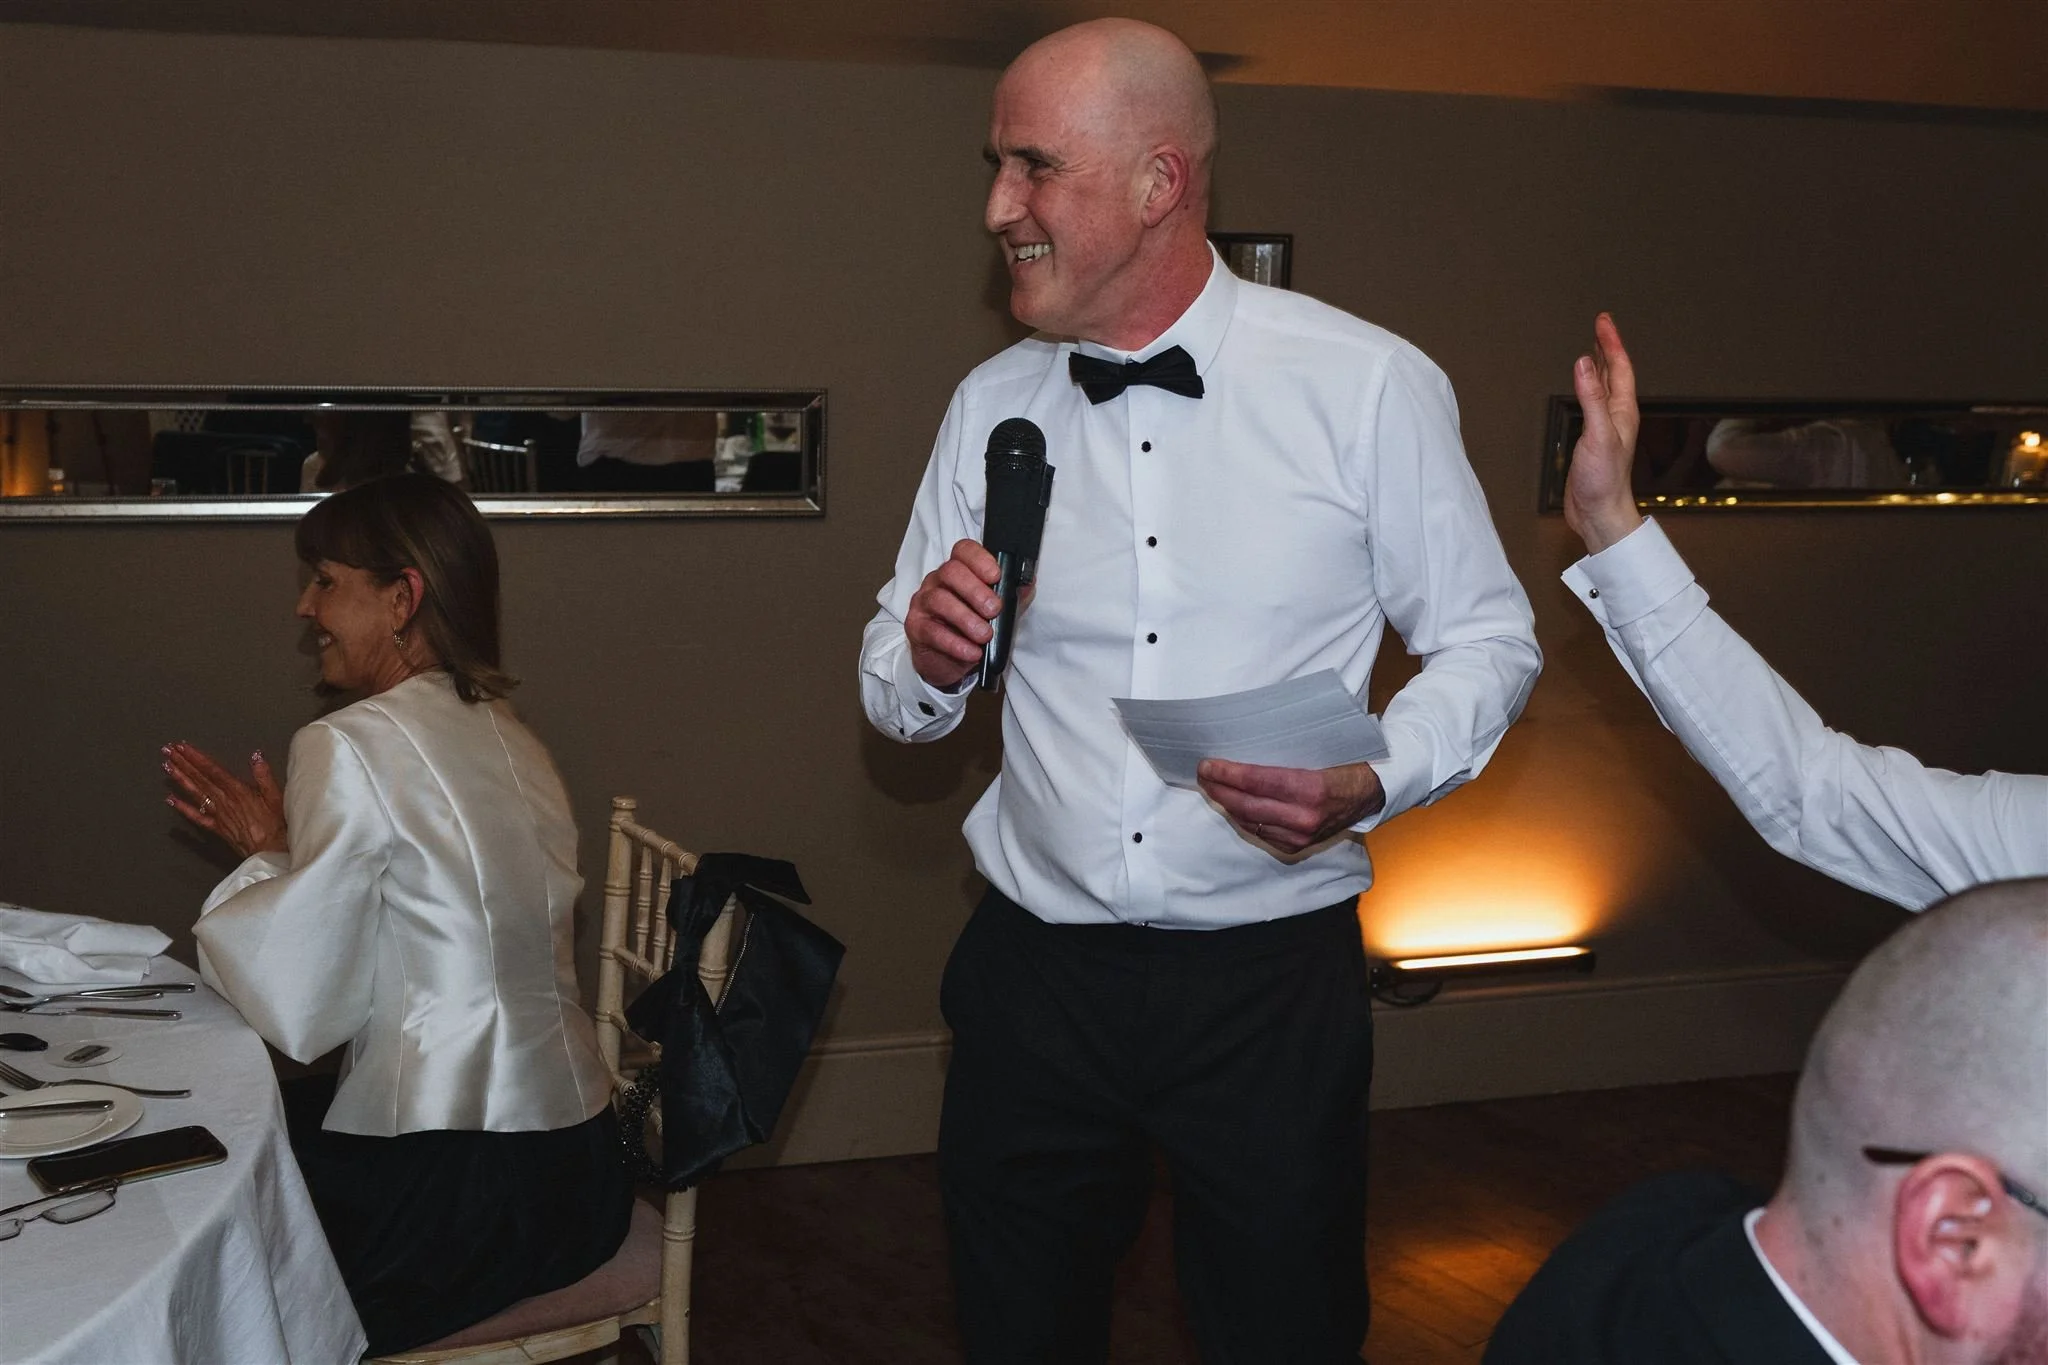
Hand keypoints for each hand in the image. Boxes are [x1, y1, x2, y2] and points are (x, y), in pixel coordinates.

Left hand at [164, 743, 287, 858]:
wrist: (270, 852)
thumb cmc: (277, 825)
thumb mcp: (277, 797)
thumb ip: (264, 776)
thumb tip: (255, 755)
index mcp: (238, 791)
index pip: (213, 770)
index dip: (197, 757)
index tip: (183, 747)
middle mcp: (224, 801)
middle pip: (200, 779)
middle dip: (183, 763)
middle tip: (167, 750)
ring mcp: (218, 815)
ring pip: (195, 794)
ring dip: (180, 779)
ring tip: (166, 767)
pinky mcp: (216, 828)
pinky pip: (197, 817)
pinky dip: (183, 808)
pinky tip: (171, 800)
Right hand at [905, 539, 1005, 690]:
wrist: (948, 663)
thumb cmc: (971, 630)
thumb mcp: (997, 613)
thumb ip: (1011, 597)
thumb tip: (1028, 584)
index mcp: (958, 571)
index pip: (963, 551)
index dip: (979, 559)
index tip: (996, 576)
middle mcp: (937, 582)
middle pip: (951, 572)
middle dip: (975, 590)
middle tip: (994, 610)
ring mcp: (924, 603)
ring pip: (940, 600)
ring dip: (966, 618)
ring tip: (985, 635)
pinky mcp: (916, 628)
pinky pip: (932, 631)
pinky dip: (955, 643)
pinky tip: (972, 651)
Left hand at [1196, 758, 1385, 855]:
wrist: (1370, 794)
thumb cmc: (1343, 764)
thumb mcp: (1318, 751)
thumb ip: (1284, 754)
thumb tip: (1242, 749)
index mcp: (1311, 788)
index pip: (1256, 781)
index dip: (1227, 773)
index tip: (1207, 764)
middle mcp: (1305, 817)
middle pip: (1247, 805)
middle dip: (1219, 788)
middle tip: (1202, 774)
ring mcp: (1301, 836)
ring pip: (1250, 821)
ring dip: (1226, 804)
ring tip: (1212, 787)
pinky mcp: (1297, 846)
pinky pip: (1260, 834)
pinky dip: (1243, 819)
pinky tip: (1232, 805)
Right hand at [1563, 312, 1644, 554]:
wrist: (1600, 513)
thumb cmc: (1605, 480)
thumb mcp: (1598, 434)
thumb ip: (1591, 398)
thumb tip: (1584, 364)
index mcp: (1623, 411)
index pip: (1620, 367)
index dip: (1611, 342)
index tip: (1603, 321)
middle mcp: (1617, 416)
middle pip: (1615, 373)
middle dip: (1607, 347)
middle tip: (1600, 326)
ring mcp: (1606, 427)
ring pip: (1605, 387)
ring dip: (1600, 366)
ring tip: (1594, 348)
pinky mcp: (1593, 439)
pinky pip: (1593, 403)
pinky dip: (1589, 388)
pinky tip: (1584, 388)